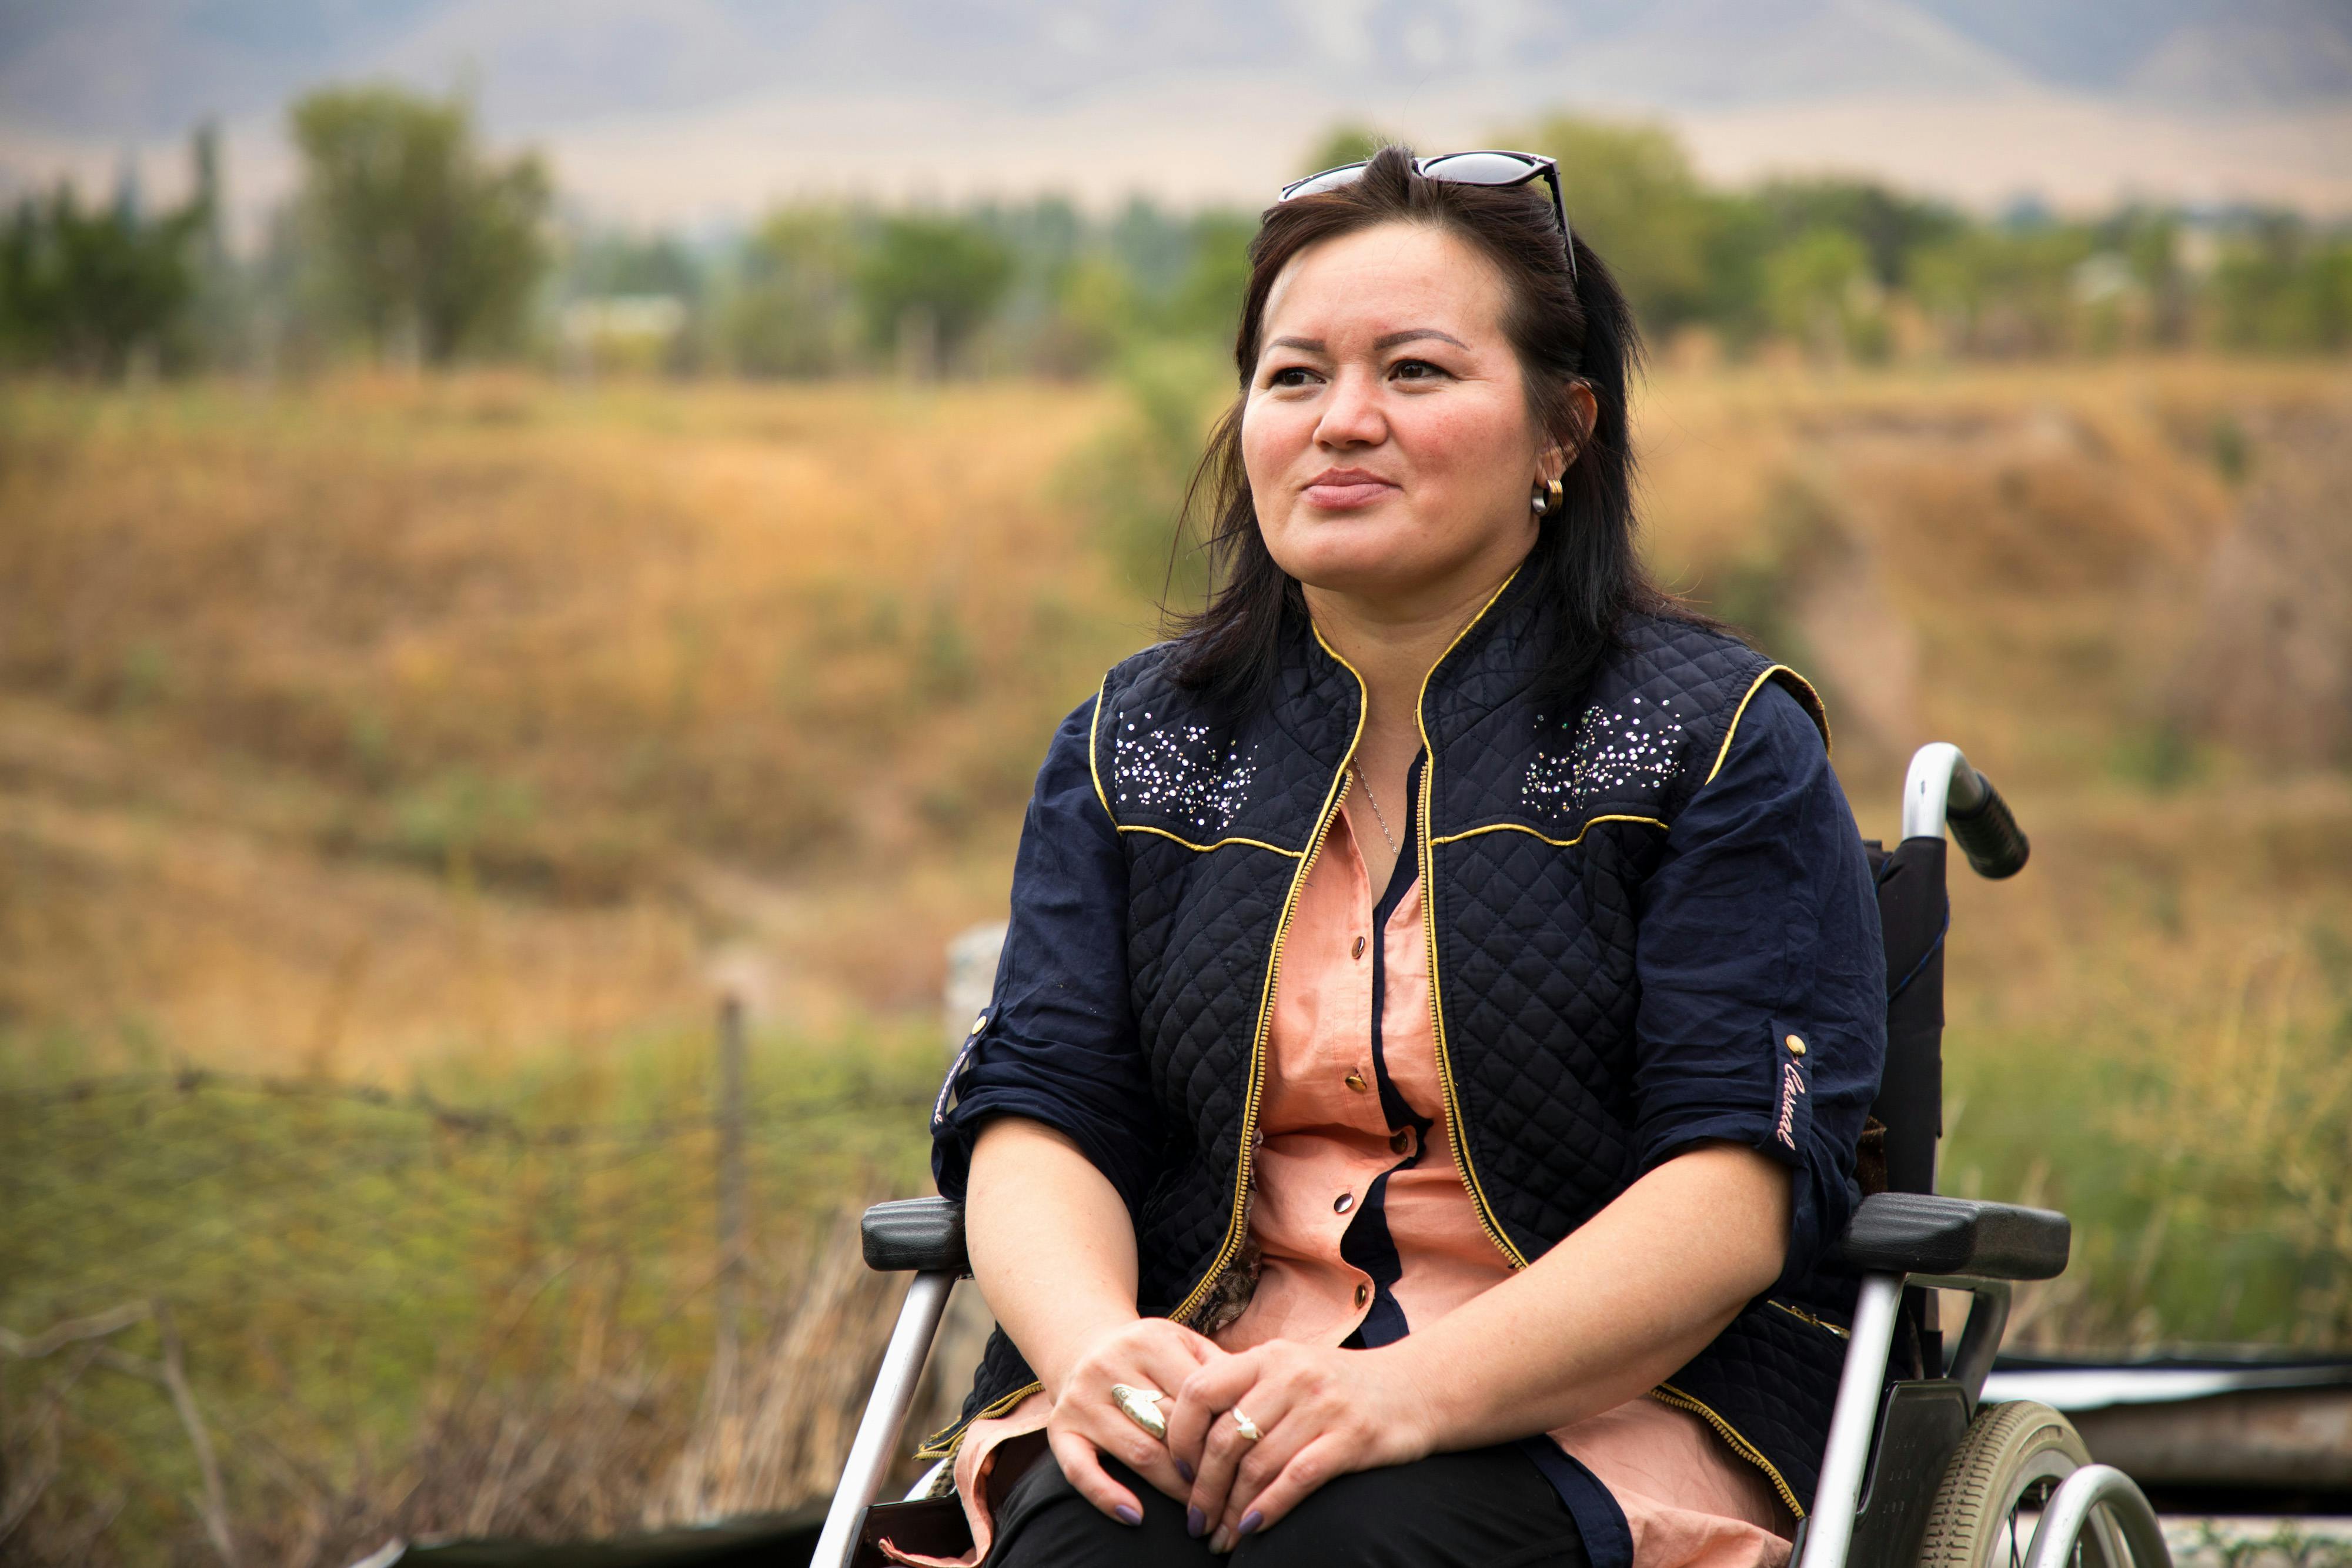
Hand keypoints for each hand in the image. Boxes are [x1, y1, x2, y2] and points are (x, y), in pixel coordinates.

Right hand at [1044, 1316, 1225, 1525]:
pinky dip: (1107, 1496)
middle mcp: (1110, 1365)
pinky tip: (1136, 1515)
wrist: (1084, 1345)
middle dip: (1203, 1465)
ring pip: (1138, 1452)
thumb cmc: (1150, 1354)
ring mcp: (1082, 1399)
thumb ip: (1220, 1367)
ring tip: (1198, 1505)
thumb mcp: (1183, 1344)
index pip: (1196, 1396)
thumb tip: (1258, 1406)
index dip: (1223, 1431)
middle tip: (1229, 1492)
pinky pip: (1080, 1470)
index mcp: (1149, 1341)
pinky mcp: (1060, 1429)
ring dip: (1173, 1486)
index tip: (1245, 1458)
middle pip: (1170, 1427)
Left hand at [1164, 1340, 1438, 1550]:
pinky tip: (1253, 1529)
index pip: (1200, 1391)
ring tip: (1221, 1537)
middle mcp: (1291, 1375)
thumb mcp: (1289, 1368)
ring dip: (1232, 1510)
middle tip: (1195, 1523)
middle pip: (1225, 1439)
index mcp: (1267, 1356)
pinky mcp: (1352, 1437)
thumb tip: (1185, 1431)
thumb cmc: (1339, 1386)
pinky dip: (1269, 1508)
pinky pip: (1297, 1478)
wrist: (1417, 1387)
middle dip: (1203, 1490)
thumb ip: (1246, 1389)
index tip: (1179, 1471)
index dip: (1179, 1436)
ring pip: (1257, 1466)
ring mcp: (1322, 1405)